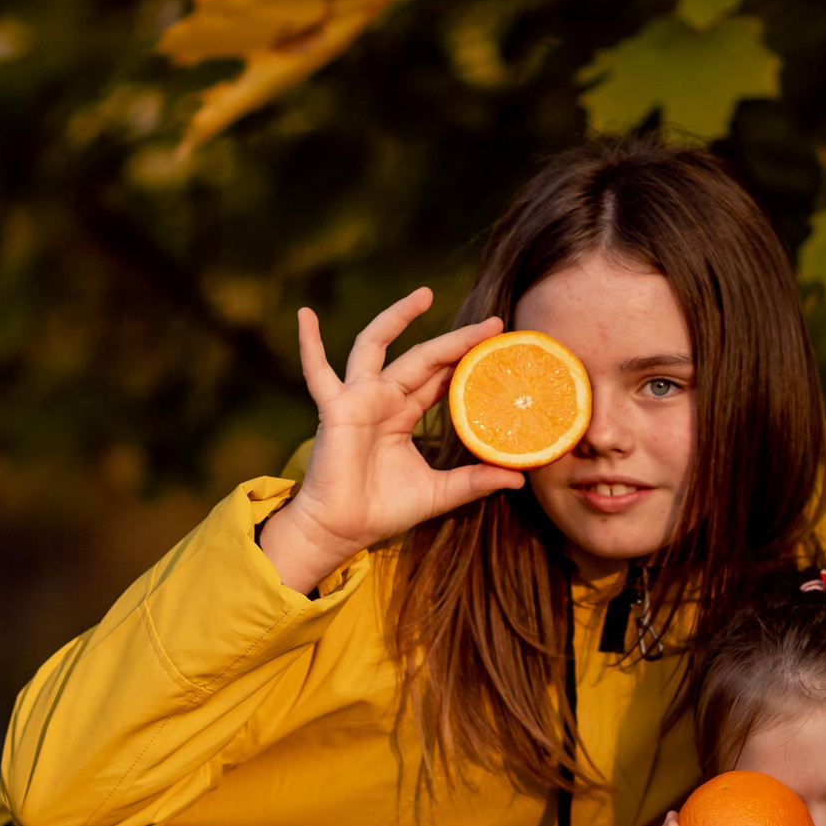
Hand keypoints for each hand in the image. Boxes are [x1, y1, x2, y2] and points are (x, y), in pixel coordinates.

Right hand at [257, 290, 526, 594]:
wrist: (342, 530)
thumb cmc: (383, 510)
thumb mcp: (440, 492)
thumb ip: (476, 481)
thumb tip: (520, 477)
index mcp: (404, 413)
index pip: (440, 378)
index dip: (467, 360)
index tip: (499, 344)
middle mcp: (382, 398)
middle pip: (423, 357)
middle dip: (456, 340)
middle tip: (493, 322)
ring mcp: (357, 398)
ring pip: (377, 346)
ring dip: (397, 317)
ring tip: (425, 295)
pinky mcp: (335, 408)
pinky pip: (317, 372)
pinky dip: (309, 344)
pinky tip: (306, 315)